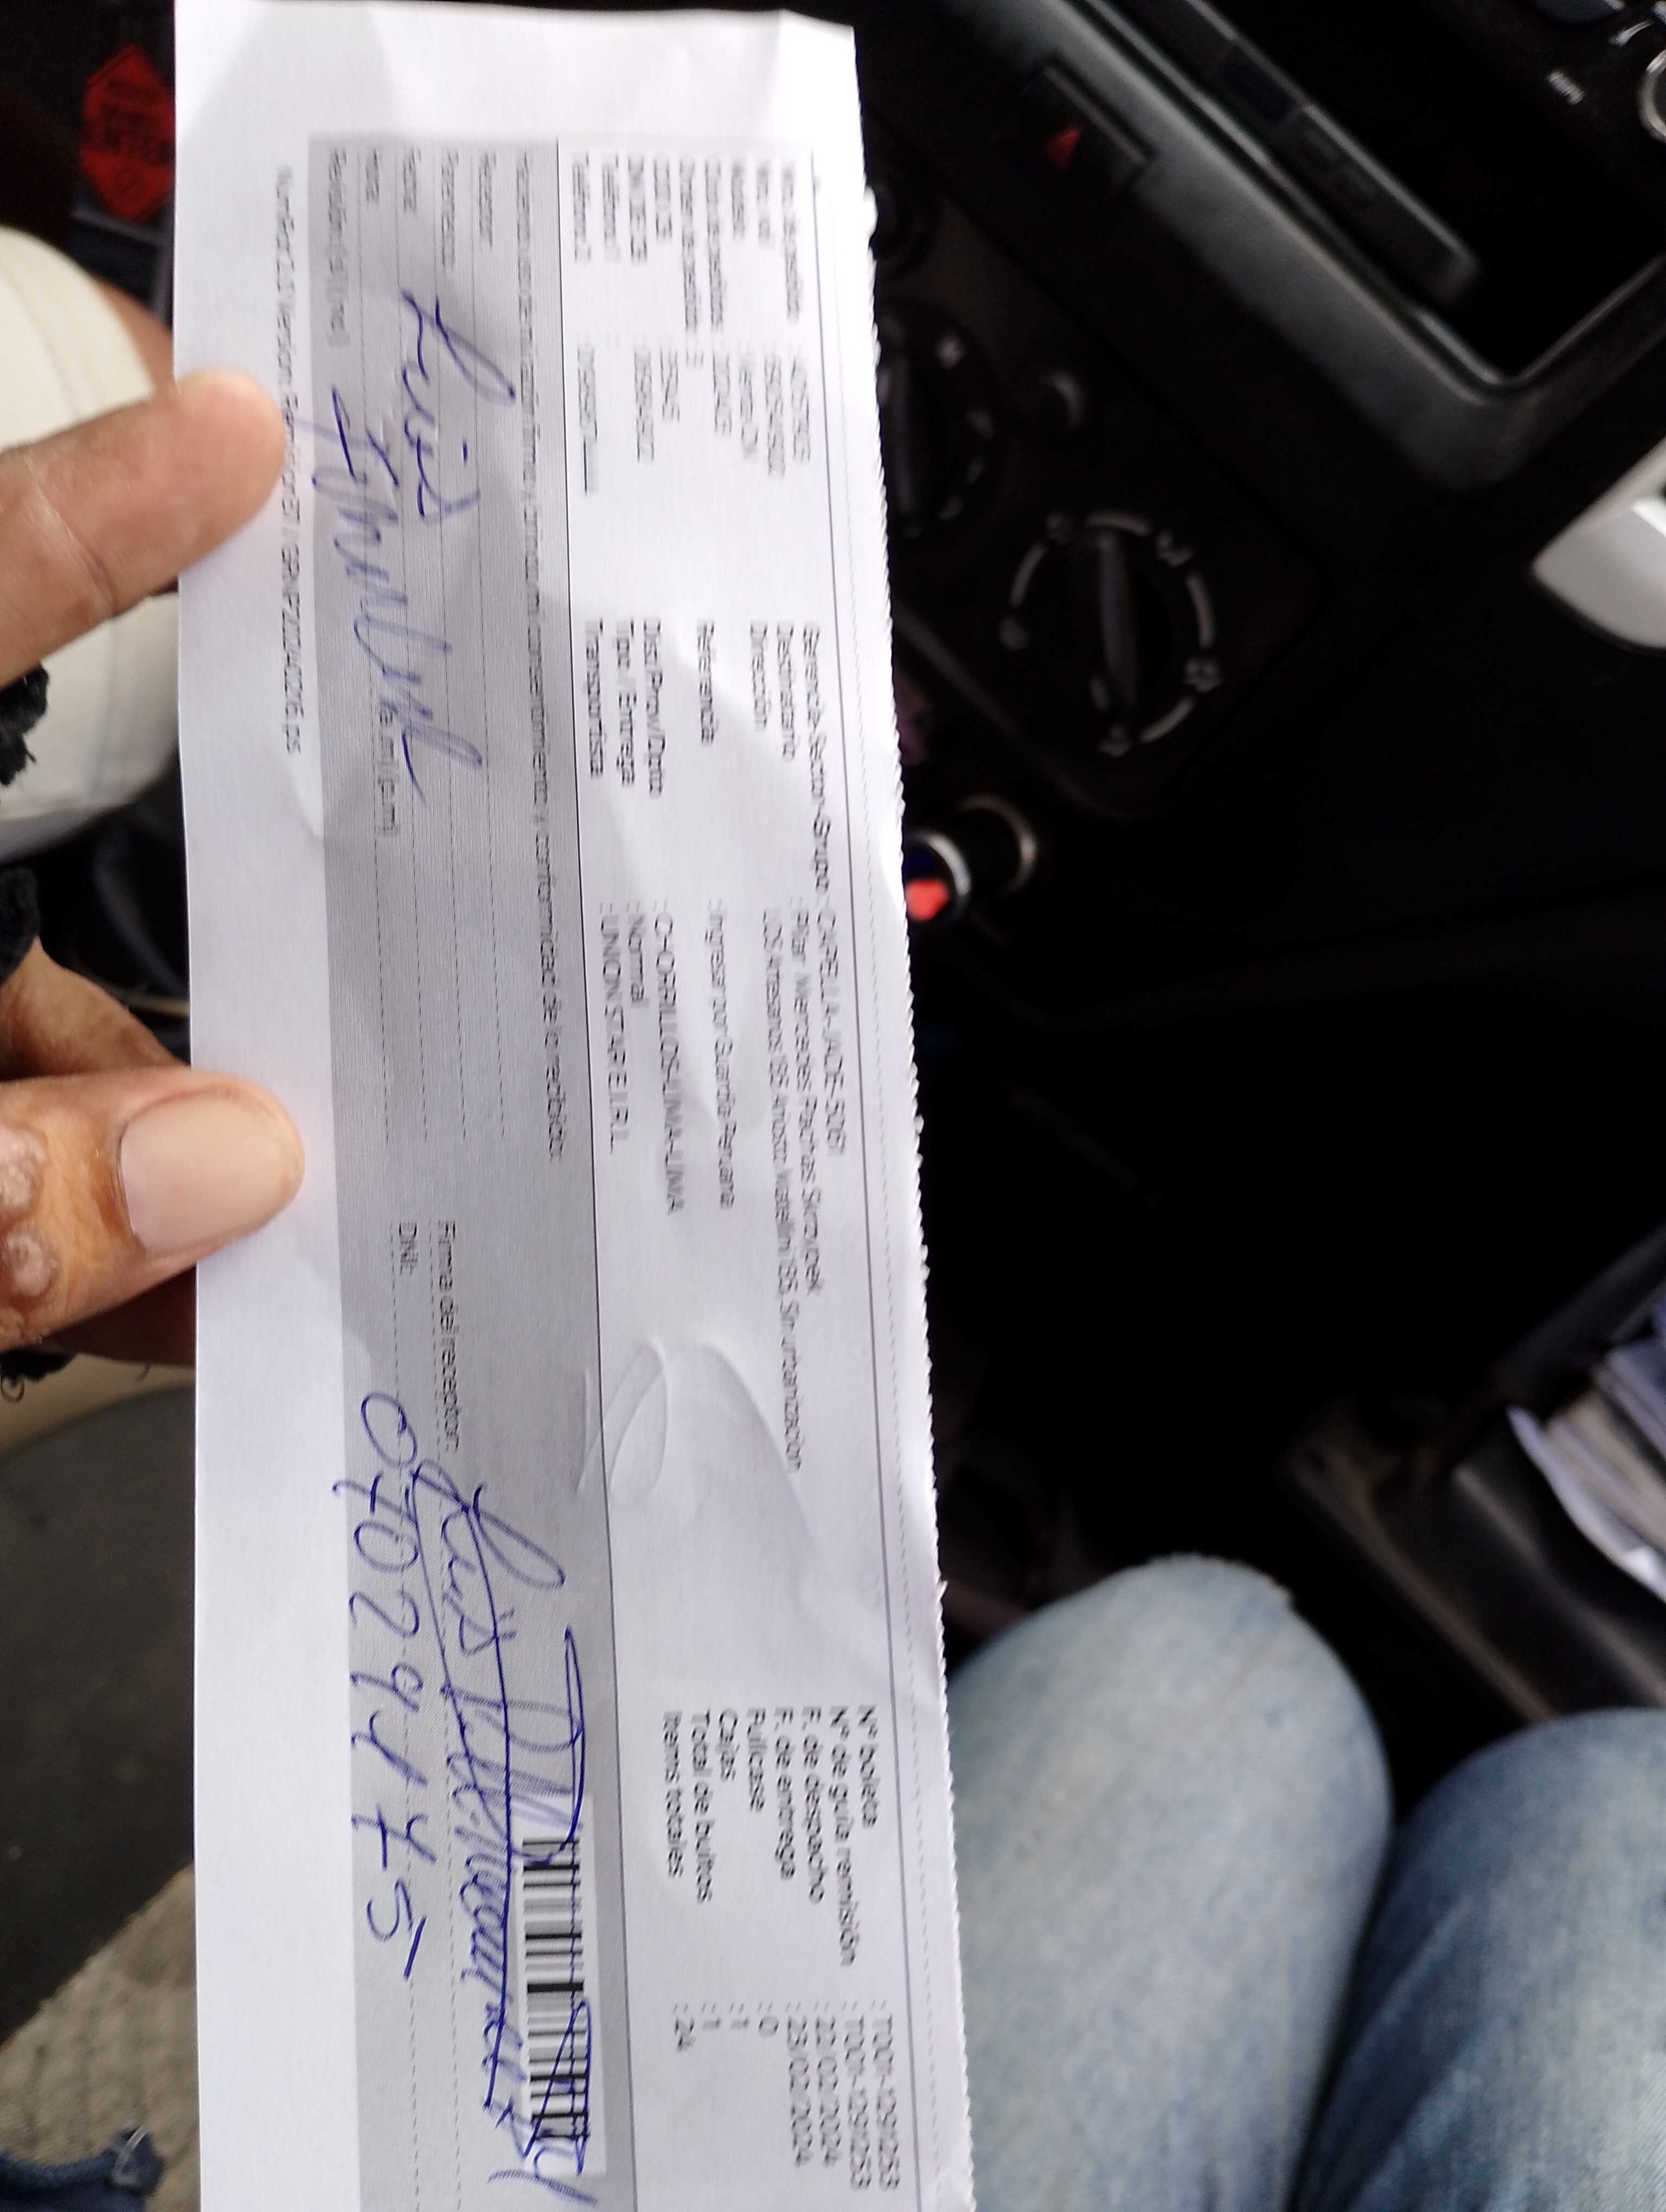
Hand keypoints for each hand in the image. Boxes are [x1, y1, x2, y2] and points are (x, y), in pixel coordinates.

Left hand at [0, 364, 299, 1366]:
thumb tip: (231, 1170)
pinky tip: (174, 1301)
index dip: (107, 518)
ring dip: (136, 1144)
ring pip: (9, 1035)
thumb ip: (1, 1198)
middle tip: (378, 984)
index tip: (243, 436)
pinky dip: (61, 1224)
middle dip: (187, 970)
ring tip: (288, 1235)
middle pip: (24, 876)